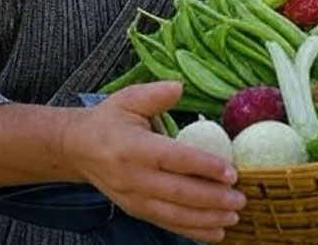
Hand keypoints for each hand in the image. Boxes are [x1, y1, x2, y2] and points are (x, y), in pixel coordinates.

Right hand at [62, 81, 245, 242]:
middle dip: (211, 199)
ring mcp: (133, 198)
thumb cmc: (108, 121)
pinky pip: (167, 224)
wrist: (78, 150)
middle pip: (177, 192)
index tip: (230, 171)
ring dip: (206, 219)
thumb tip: (180, 87)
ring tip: (233, 217)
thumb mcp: (127, 100)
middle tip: (240, 199)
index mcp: (133, 147)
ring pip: (173, 214)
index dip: (203, 166)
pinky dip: (192, 232)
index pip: (173, 159)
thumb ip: (154, 94)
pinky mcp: (135, 211)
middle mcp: (133, 177)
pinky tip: (216, 233)